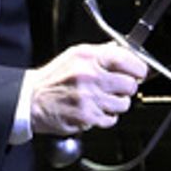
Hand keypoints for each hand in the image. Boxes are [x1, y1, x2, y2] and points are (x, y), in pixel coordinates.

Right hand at [29, 42, 146, 136]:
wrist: (30, 100)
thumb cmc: (52, 79)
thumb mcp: (75, 56)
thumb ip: (101, 52)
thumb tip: (124, 51)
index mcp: (88, 57)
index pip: (126, 59)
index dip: (138, 68)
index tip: (140, 72)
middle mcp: (89, 76)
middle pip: (130, 84)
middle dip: (127, 88)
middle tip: (119, 88)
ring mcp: (89, 98)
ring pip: (124, 104)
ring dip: (117, 104)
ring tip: (103, 99)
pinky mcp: (87, 117)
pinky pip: (111, 119)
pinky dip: (106, 117)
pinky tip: (95, 109)